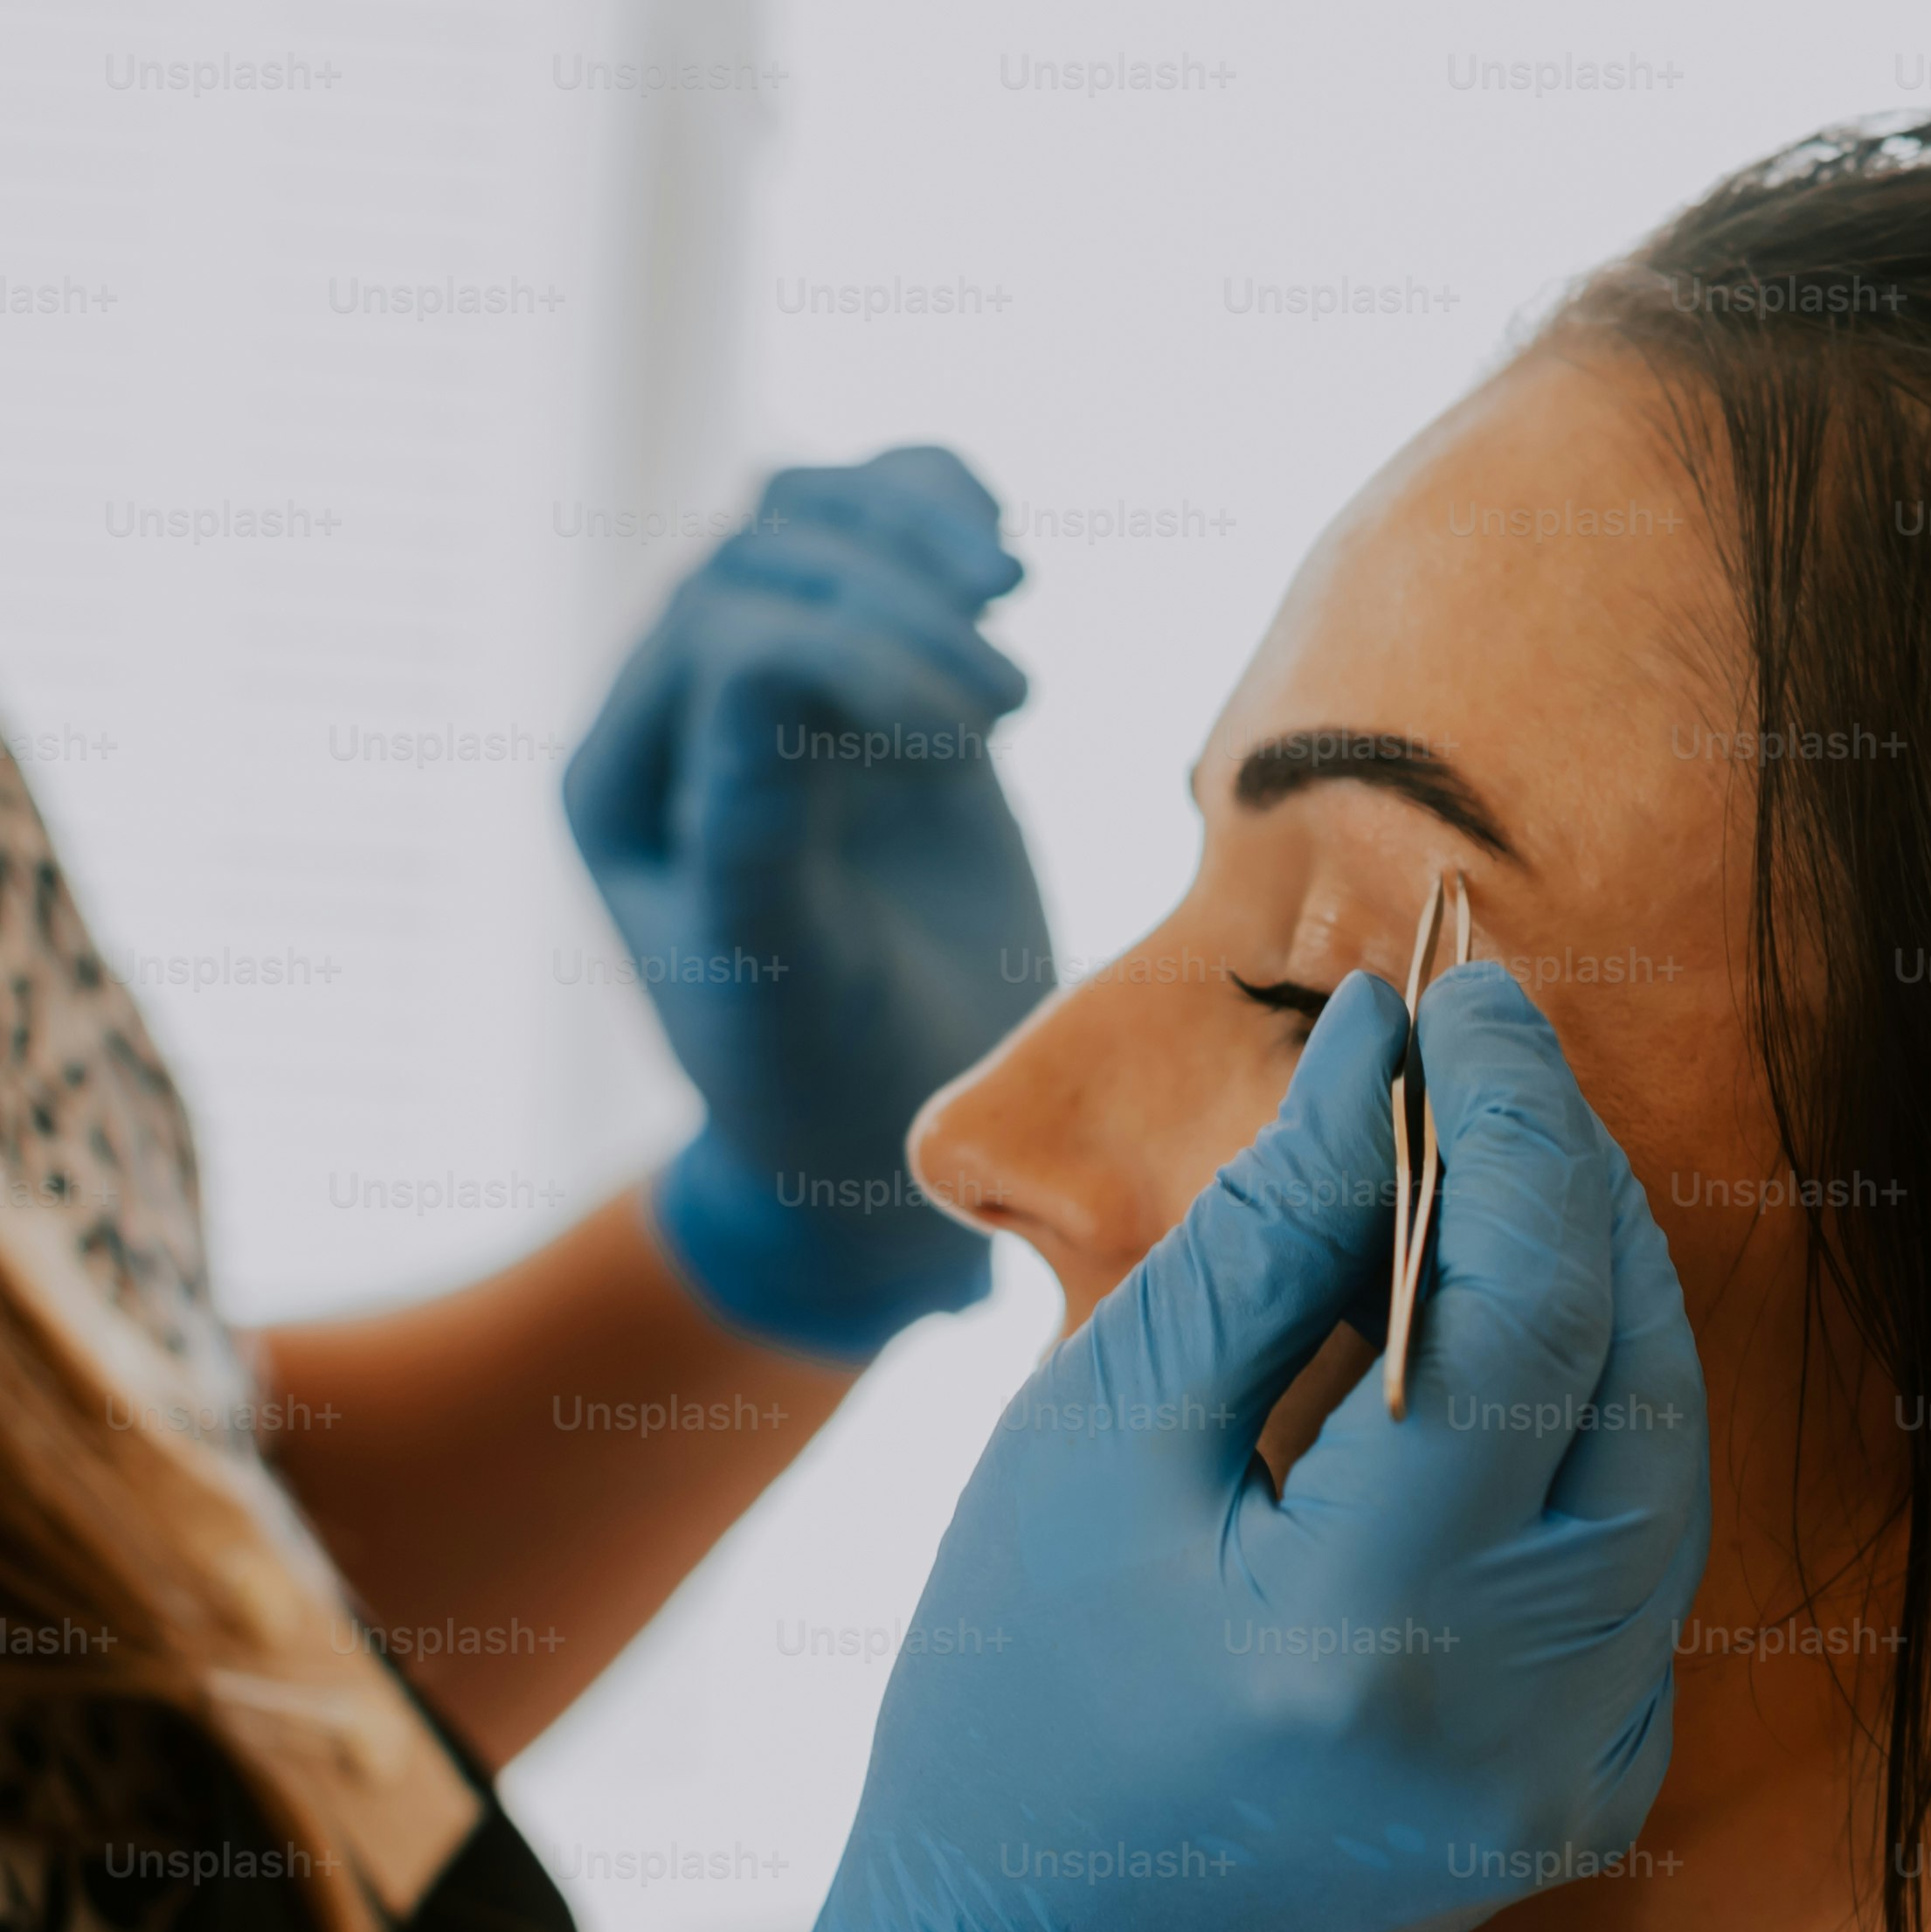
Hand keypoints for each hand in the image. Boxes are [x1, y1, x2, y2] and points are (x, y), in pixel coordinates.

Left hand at [565, 446, 1052, 1359]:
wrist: (898, 1131)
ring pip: (812, 521)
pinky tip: (1002, 556)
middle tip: (1015, 703)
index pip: (725, 638)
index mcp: (626, 783)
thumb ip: (756, 825)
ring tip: (1009, 590)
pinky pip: (883, 538)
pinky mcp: (874, 680)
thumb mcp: (779, 978)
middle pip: (764, 556)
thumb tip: (782, 657)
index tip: (978, 741)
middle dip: (894, 594)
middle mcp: (682, 713)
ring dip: (911, 531)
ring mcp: (778, 686)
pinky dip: (938, 512)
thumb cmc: (824, 1081)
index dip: (853, 656)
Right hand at [661, 966, 1709, 1931]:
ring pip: (1668, 1454)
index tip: (1475, 993)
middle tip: (1495, 1056)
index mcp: (1379, 1618)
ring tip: (1495, 1170)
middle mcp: (1528, 1704)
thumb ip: (1265, 1238)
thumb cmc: (1014, 1710)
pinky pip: (1647, 1556)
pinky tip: (1506, 1346)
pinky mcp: (1604, 1787)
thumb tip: (1384, 1051)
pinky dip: (1596, 1426)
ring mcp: (1587, 1764)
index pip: (1529, 1302)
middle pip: (1637, 1368)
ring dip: (1599, 1295)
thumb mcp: (1097, 1441)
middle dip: (1577, 1187)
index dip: (1519, 1121)